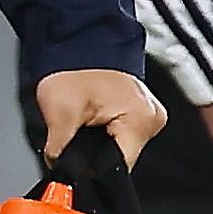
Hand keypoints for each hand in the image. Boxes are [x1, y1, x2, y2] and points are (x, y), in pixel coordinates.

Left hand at [35, 66, 168, 166]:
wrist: (77, 43)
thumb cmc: (74, 67)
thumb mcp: (59, 112)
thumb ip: (60, 151)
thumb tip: (59, 169)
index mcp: (141, 119)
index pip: (120, 167)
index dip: (93, 171)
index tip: (76, 164)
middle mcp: (153, 118)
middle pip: (121, 159)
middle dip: (94, 155)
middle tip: (76, 133)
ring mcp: (149, 115)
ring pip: (121, 148)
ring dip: (100, 145)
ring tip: (85, 122)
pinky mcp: (140, 112)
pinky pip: (122, 135)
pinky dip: (105, 134)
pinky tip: (94, 120)